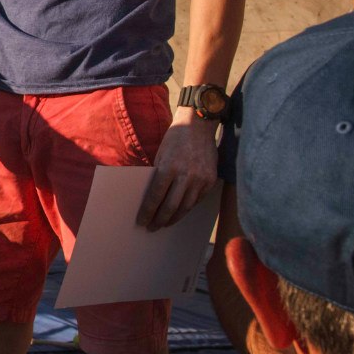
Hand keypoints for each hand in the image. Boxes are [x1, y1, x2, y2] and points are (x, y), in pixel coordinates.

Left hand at [136, 113, 218, 230]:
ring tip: (165, 223)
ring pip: (186, 206)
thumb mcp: (160, 155)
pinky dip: (187, 207)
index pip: (155, 197)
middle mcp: (186, 175)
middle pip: (171, 206)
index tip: (142, 221)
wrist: (198, 125)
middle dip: (160, 220)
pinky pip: (198, 199)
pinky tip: (180, 212)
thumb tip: (152, 198)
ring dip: (174, 218)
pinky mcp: (211, 180)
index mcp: (169, 167)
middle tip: (152, 227)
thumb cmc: (174, 139)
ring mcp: (201, 179)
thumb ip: (158, 175)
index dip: (148, 211)